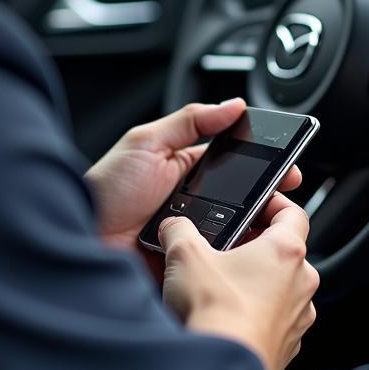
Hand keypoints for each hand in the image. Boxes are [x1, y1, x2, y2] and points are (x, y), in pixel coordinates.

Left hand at [85, 98, 300, 268]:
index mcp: (187, 170)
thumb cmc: (104, 190)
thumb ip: (190, 121)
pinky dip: (234, 256)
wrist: (79, 240)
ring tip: (272, 225)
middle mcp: (194, 203)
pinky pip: (219, 260)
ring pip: (237, 231)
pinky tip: (246, 251)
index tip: (288, 167)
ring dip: (254, 227)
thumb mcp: (146, 142)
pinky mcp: (188, 264)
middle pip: (243, 200)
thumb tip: (233, 105)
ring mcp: (193, 235)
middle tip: (286, 199)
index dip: (264, 166)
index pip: (236, 164)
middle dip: (268, 199)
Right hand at [159, 194, 319, 369]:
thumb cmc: (215, 311)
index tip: (258, 204)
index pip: (293, 213)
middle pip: (285, 252)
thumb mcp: (185, 255)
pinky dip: (257, 315)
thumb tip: (173, 225)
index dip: (274, 204)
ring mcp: (298, 317)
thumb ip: (179, 230)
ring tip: (222, 287)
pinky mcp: (288, 346)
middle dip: (257, 248)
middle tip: (227, 248)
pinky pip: (276, 320)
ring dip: (258, 284)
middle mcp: (301, 282)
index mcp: (286, 250)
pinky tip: (228, 319)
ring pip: (281, 288)